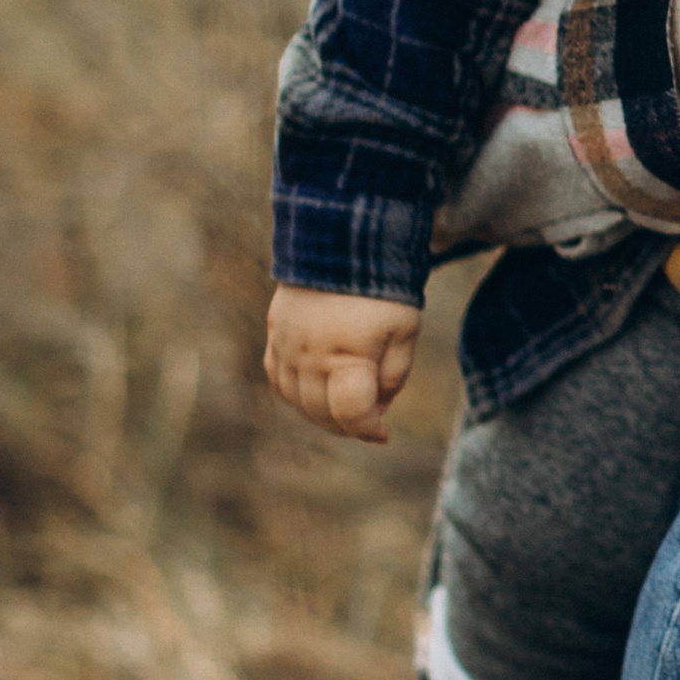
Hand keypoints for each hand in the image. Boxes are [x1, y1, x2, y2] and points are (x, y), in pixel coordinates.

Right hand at [265, 285, 420, 442]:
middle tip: (367, 423)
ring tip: (344, 409)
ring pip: (296, 401)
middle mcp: (311, 356)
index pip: (351, 413)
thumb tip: (378, 410)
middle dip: (347, 427)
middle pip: (321, 413)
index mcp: (348, 354)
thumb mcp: (405, 332)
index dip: (368, 430)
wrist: (342, 245)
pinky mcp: (274, 335)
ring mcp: (287, 346)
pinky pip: (278, 380)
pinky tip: (316, 392)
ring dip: (320, 415)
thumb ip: (394, 376)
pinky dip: (296, 395)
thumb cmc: (383, 291)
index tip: (384, 434)